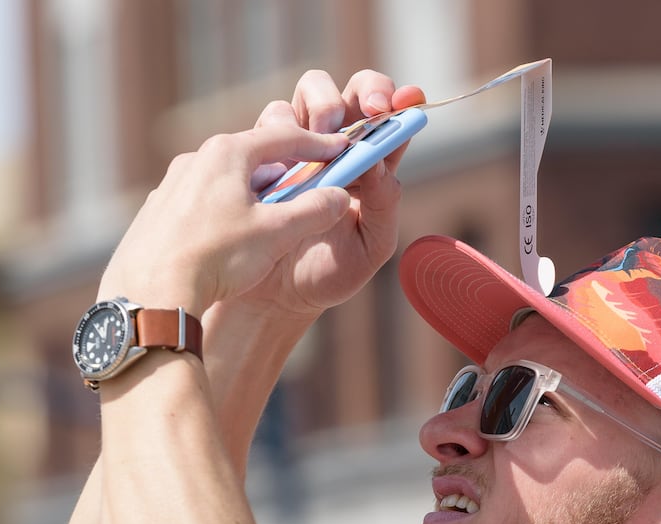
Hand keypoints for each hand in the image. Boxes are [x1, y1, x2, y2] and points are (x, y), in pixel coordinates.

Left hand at [98, 120, 353, 315]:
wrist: (151, 293)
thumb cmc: (216, 257)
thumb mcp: (276, 234)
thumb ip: (313, 211)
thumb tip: (338, 197)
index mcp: (227, 153)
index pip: (283, 138)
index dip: (318, 144)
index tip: (340, 148)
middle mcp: (194, 160)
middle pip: (252, 158)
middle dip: (284, 172)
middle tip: (308, 189)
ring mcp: (170, 186)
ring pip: (225, 182)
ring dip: (252, 195)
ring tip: (269, 223)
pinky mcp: (156, 213)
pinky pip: (200, 205)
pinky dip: (223, 214)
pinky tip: (229, 243)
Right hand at [226, 69, 425, 321]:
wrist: (278, 294)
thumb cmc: (331, 272)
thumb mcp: (372, 247)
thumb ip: (384, 207)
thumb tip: (380, 163)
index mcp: (372, 166)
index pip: (389, 118)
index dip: (395, 100)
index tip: (393, 106)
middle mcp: (338, 148)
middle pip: (350, 91)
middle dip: (358, 92)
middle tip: (358, 119)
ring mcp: (299, 147)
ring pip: (308, 94)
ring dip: (316, 110)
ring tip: (318, 149)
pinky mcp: (264, 155)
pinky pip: (270, 126)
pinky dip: (278, 137)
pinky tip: (282, 172)